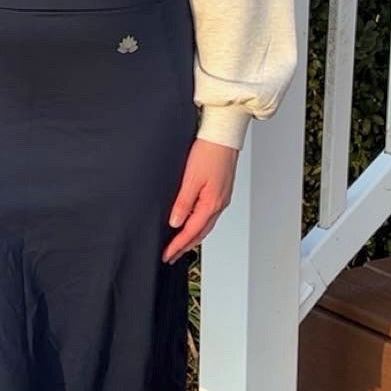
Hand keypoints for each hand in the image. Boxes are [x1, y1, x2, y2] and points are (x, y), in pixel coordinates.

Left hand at [162, 137, 237, 263]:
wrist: (224, 135)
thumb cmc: (209, 151)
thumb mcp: (190, 178)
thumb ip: (183, 203)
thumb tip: (176, 222)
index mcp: (212, 203)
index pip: (191, 232)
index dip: (177, 245)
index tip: (167, 255)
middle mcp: (219, 204)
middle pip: (200, 233)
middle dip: (185, 246)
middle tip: (171, 256)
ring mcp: (222, 198)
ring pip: (205, 225)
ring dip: (192, 237)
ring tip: (179, 245)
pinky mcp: (221, 191)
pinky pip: (208, 215)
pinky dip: (199, 224)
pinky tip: (192, 223)